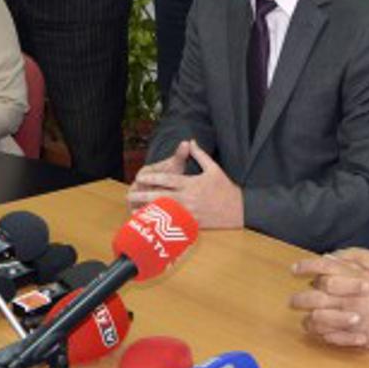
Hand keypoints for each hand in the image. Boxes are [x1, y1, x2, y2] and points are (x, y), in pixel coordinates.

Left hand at [125, 139, 242, 228]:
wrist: (238, 210)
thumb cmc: (225, 188)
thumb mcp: (213, 168)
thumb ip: (200, 154)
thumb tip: (190, 141)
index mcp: (191, 183)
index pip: (168, 180)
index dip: (152, 178)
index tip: (140, 177)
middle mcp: (188, 198)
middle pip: (161, 196)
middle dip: (144, 196)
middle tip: (130, 195)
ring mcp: (189, 212)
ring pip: (164, 212)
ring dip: (149, 212)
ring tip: (135, 212)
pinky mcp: (192, 224)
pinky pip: (172, 224)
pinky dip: (161, 225)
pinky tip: (152, 225)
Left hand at [290, 247, 368, 350]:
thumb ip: (351, 258)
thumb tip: (328, 257)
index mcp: (353, 275)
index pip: (322, 267)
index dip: (305, 267)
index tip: (295, 270)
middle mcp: (348, 295)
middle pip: (313, 296)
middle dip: (299, 299)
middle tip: (293, 301)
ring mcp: (349, 316)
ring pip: (315, 319)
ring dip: (307, 318)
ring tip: (305, 317)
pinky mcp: (352, 334)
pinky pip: (326, 335)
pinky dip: (320, 333)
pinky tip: (319, 329)